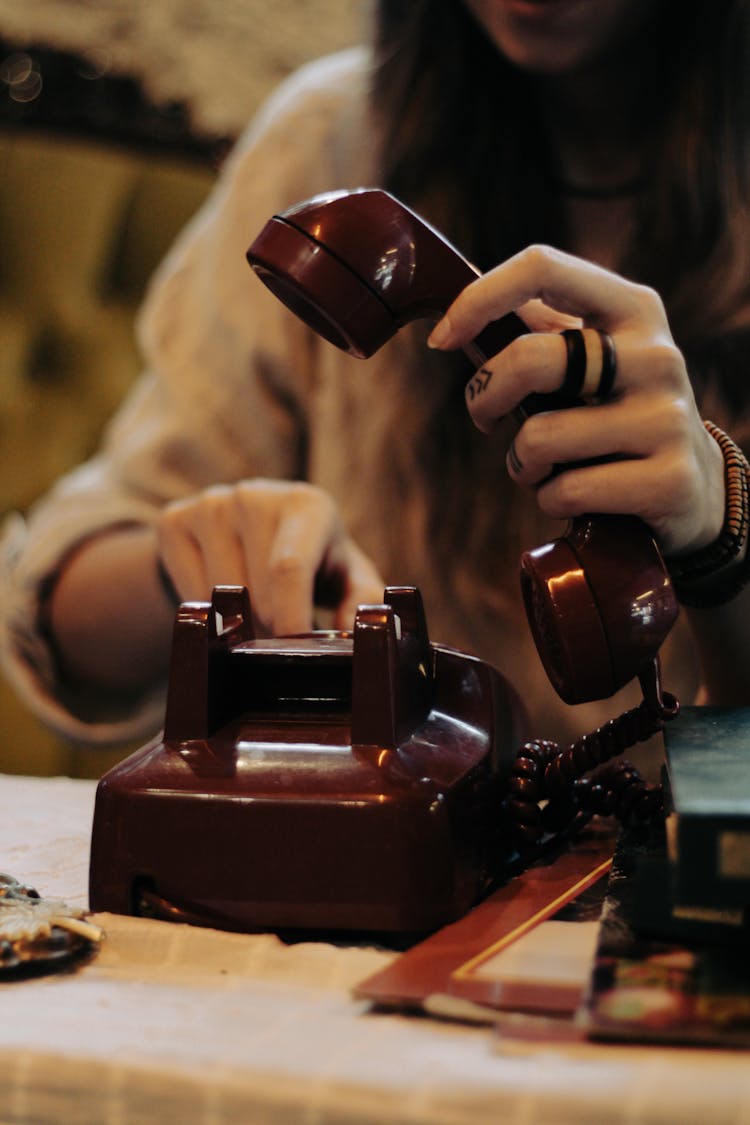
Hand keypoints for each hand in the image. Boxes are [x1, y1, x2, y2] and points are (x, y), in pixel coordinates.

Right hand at [156, 479, 383, 634]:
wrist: (251, 535)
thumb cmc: (314, 563)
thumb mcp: (347, 577)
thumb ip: (362, 601)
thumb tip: (360, 629)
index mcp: (307, 504)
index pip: (288, 569)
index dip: (290, 619)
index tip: (294, 651)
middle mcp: (255, 495)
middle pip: (254, 591)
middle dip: (268, 629)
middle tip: (279, 638)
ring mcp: (211, 503)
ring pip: (217, 595)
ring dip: (236, 623)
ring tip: (255, 617)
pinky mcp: (174, 519)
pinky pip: (186, 591)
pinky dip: (205, 612)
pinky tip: (224, 602)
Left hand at [428, 244, 724, 557]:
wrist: (696, 488)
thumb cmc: (618, 415)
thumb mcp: (594, 360)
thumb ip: (540, 331)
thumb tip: (459, 312)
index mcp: (633, 308)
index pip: (543, 267)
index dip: (477, 299)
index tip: (442, 339)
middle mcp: (656, 355)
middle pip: (529, 360)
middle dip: (484, 397)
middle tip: (485, 417)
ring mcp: (667, 418)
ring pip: (539, 437)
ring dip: (521, 463)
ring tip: (544, 467)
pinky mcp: (667, 480)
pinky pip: (565, 491)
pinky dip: (549, 499)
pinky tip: (576, 497)